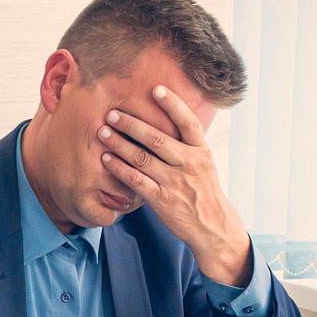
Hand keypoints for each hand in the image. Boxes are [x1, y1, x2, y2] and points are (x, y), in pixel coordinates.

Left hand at [97, 85, 251, 285]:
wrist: (213, 227)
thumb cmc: (204, 192)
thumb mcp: (205, 164)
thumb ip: (188, 145)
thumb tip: (168, 120)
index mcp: (201, 152)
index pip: (188, 122)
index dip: (173, 104)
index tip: (156, 89)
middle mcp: (189, 164)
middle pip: (156, 138)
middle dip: (131, 124)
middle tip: (113, 114)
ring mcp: (175, 182)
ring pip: (142, 158)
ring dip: (119, 144)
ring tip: (103, 132)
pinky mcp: (162, 200)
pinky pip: (136, 180)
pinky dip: (119, 168)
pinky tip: (106, 159)